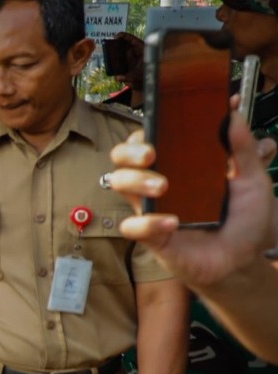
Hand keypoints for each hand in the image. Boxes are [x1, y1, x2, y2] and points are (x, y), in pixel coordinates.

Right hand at [109, 110, 277, 290]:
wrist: (245, 260)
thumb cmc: (244, 221)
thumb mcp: (254, 179)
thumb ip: (244, 148)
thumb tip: (235, 113)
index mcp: (180, 167)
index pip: (149, 141)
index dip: (146, 129)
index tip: (161, 119)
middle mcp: (160, 184)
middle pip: (123, 159)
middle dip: (129, 151)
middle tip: (151, 153)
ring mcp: (153, 209)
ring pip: (119, 185)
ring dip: (136, 181)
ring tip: (164, 187)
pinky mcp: (152, 237)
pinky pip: (133, 227)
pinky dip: (148, 223)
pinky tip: (173, 223)